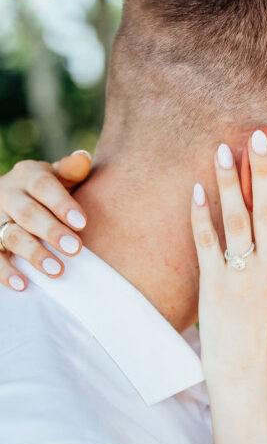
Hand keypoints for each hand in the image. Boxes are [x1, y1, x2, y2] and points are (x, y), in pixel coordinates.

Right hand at [0, 151, 90, 289]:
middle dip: (50, 231)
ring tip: (55, 270)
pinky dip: (6, 271)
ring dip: (33, 253)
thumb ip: (71, 171)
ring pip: (11, 235)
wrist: (17, 200)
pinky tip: (22, 284)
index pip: (43, 186)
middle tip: (74, 248)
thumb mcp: (59, 177)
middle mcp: (7, 194)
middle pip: (27, 212)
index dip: (61, 203)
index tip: (82, 223)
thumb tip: (82, 158)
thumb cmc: (49, 191)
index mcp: (27, 175)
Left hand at [190, 133, 266, 386]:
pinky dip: (201, 216)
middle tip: (261, 136)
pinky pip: (207, 244)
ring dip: (230, 183)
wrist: (249, 372)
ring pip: (238, 220)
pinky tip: (195, 190)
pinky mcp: (214, 285)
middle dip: (266, 172)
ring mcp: (242, 275)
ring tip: (223, 149)